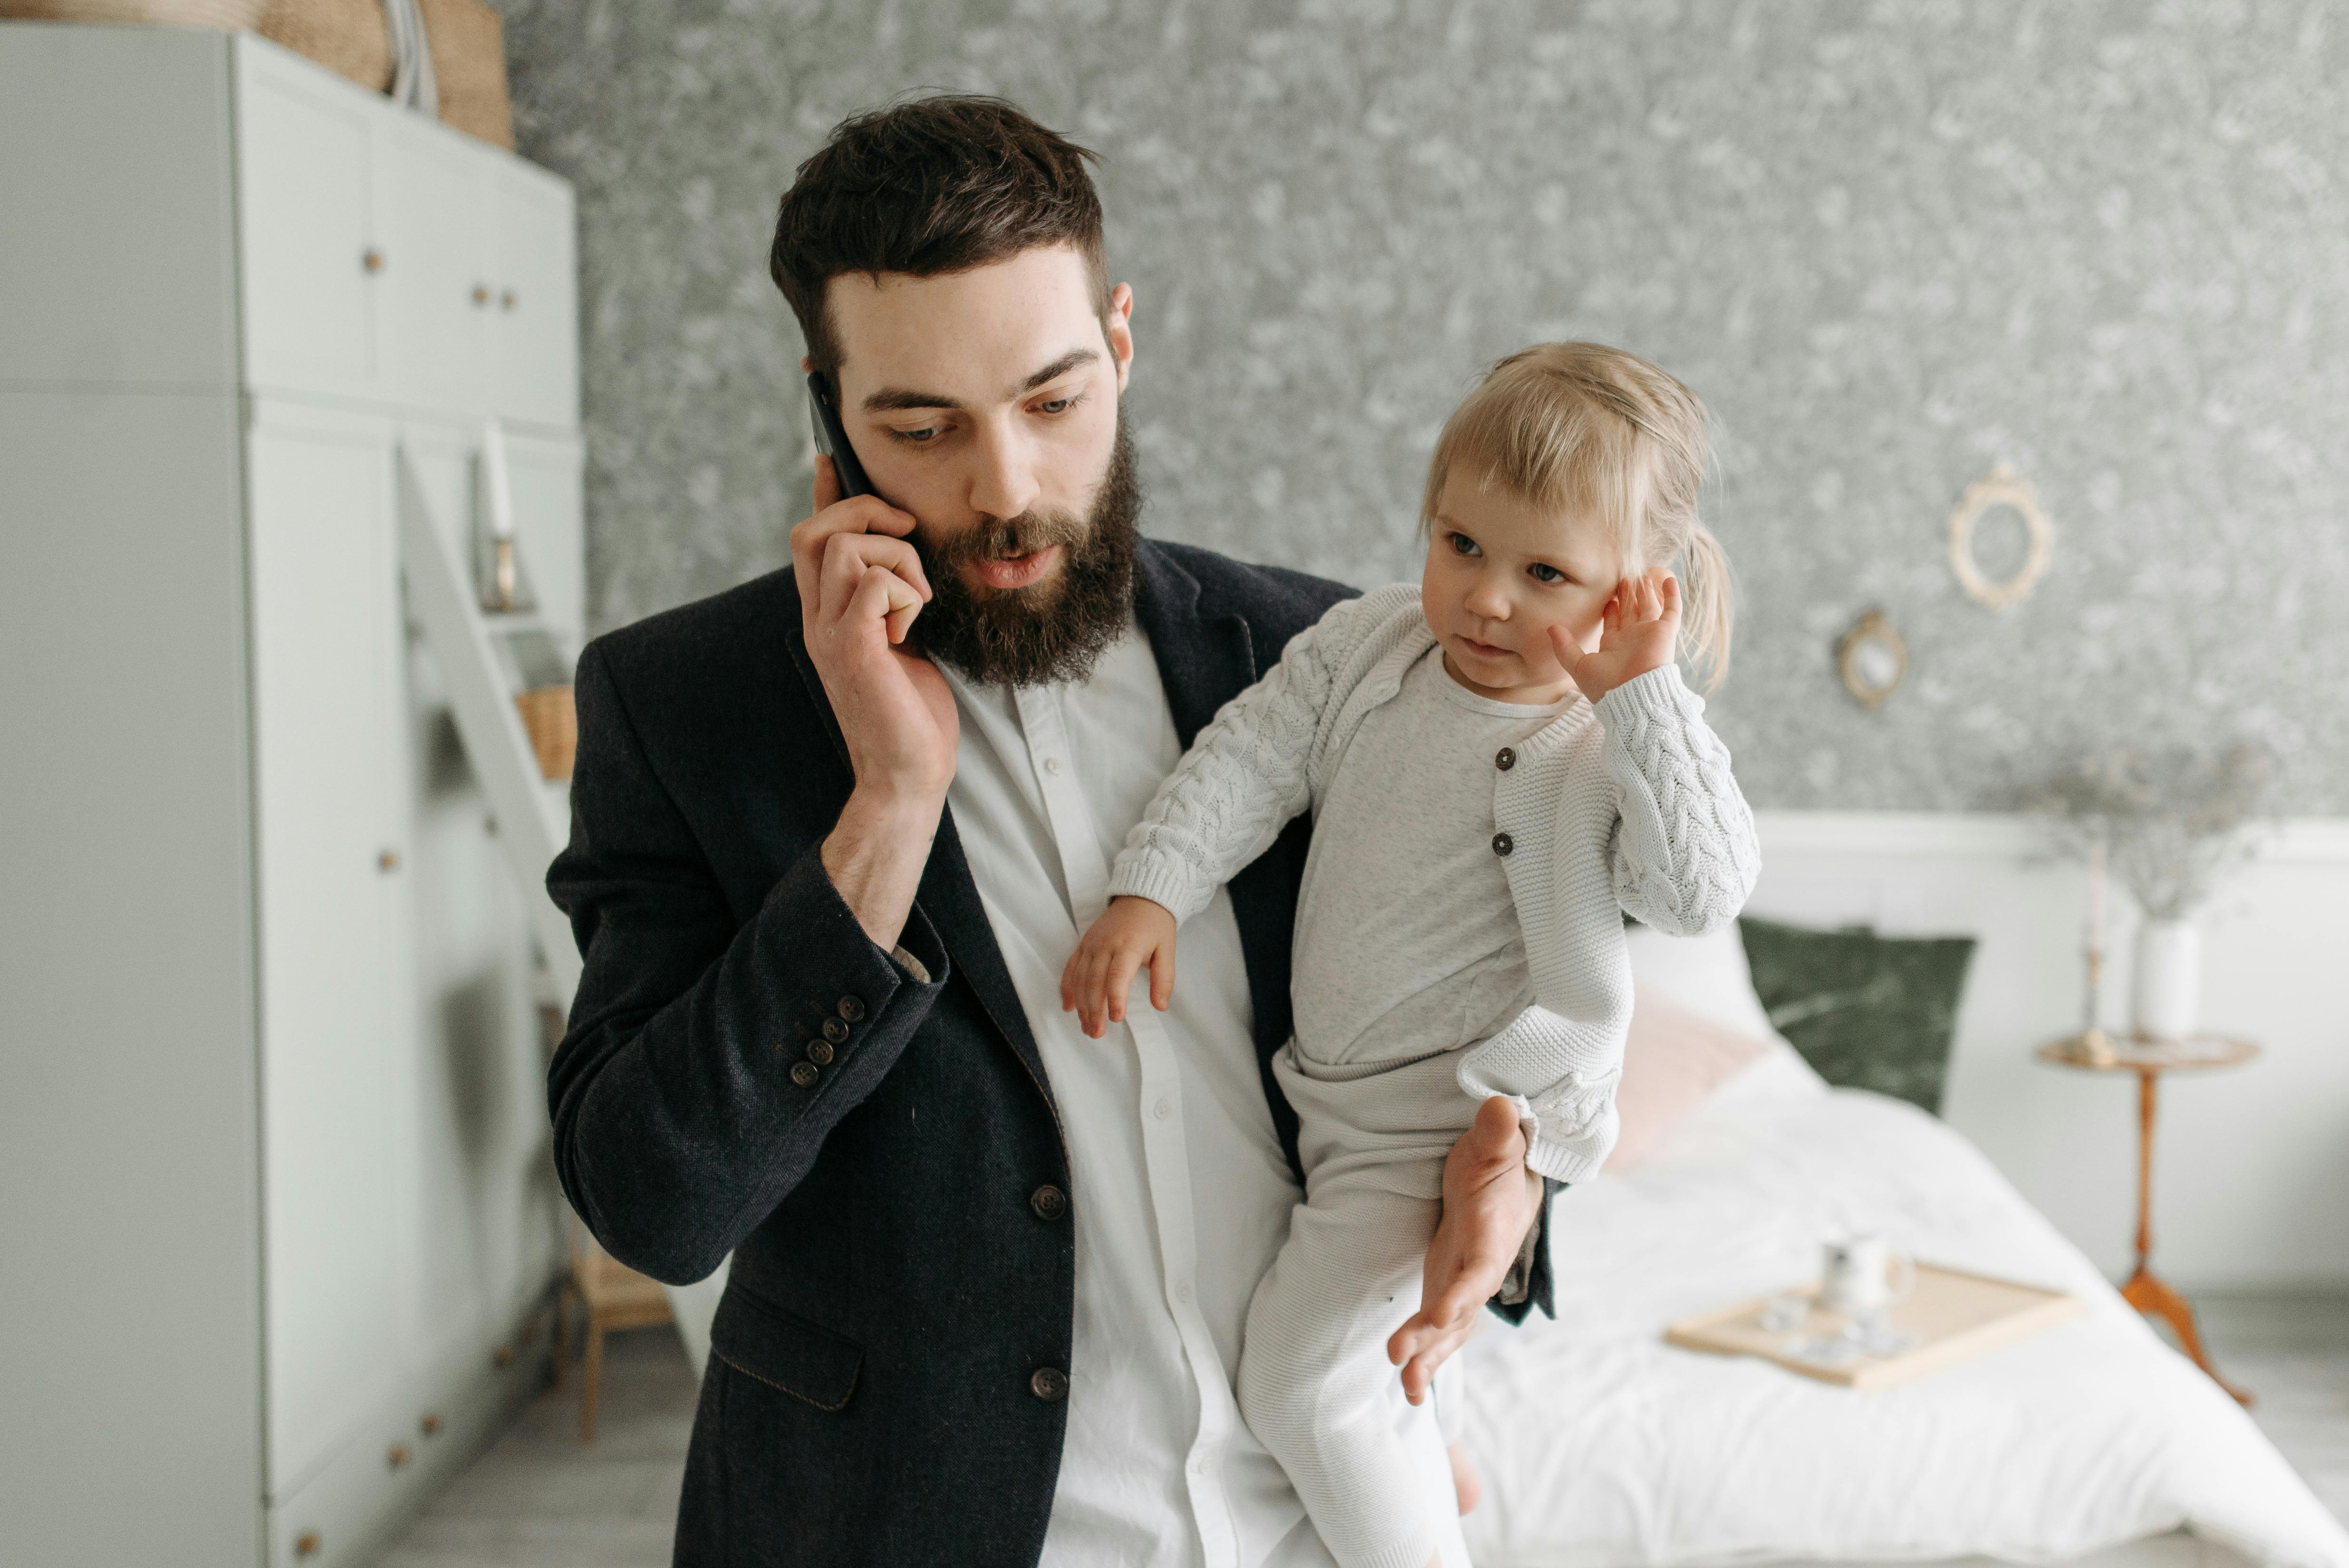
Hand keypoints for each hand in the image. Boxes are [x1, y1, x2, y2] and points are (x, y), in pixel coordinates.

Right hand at [791, 455, 957, 807]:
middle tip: (906, 530)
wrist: (908, 773)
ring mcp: (830, 633)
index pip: (811, 538)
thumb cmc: (911, 712)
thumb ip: (891, 600)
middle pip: (815, 529)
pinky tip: (912, 631)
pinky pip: (876, 582)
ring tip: (918, 603)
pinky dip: (905, 594)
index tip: (834, 460)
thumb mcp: (902, 640)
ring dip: (899, 560)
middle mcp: (819, 618)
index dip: (825, 494)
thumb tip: (902, 556)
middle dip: (864, 510)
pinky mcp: (853, 648)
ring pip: (848, 547)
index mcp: (827, 614)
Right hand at [1059, 897, 1178, 1037]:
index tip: (1117, 1018)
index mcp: (1129, 946)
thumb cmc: (1156, 926)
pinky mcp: (1084, 944)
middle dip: (1094, 1010)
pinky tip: (1068, 1007)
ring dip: (1081, 1005)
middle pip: (1095, 981)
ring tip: (1086, 1027)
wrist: (1141, 897)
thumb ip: (1164, 979)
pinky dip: (1068, 988)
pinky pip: (1071, 967)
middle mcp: (1106, 945)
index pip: (1118, 974)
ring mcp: (1092, 944)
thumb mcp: (1168, 950)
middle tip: (1097, 1033)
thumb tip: (1161, 1006)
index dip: (1115, 998)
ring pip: (1081, 978)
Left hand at [1387, 1096, 1539, 1404]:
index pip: (1479, 1268)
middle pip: (1459, 1310)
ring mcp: (1464, 1286)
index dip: (1463, 1292)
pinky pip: (1438, 1331)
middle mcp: (1481, 1270)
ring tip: (1406, 1388)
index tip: (1442, 1313)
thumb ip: (1497, 1134)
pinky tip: (1408, 1389)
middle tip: (1403, 1362)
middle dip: (1433, 1337)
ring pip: (1448, 1330)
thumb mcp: (1497, 1145)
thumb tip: (1498, 1105)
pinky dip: (1425, 1357)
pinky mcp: (1448, 1291)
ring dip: (1427, 1357)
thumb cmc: (1497, 1163)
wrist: (1508, 1184)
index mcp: (1493, 1237)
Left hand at [1549, 568, 1679, 703]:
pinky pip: (1671, 610)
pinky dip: (1671, 595)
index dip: (1611, 609)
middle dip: (1627, 596)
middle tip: (1624, 578)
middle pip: (1630, 611)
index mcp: (1613, 647)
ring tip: (1639, 574)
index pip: (1613, 623)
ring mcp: (1649, 634)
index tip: (1608, 597)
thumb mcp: (1578, 666)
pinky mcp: (1665, 632)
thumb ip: (1564, 647)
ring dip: (1644, 591)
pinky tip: (1668, 579)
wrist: (1635, 696)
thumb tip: (1550, 628)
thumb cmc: (1606, 686)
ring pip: (1648, 606)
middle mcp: (1632, 639)